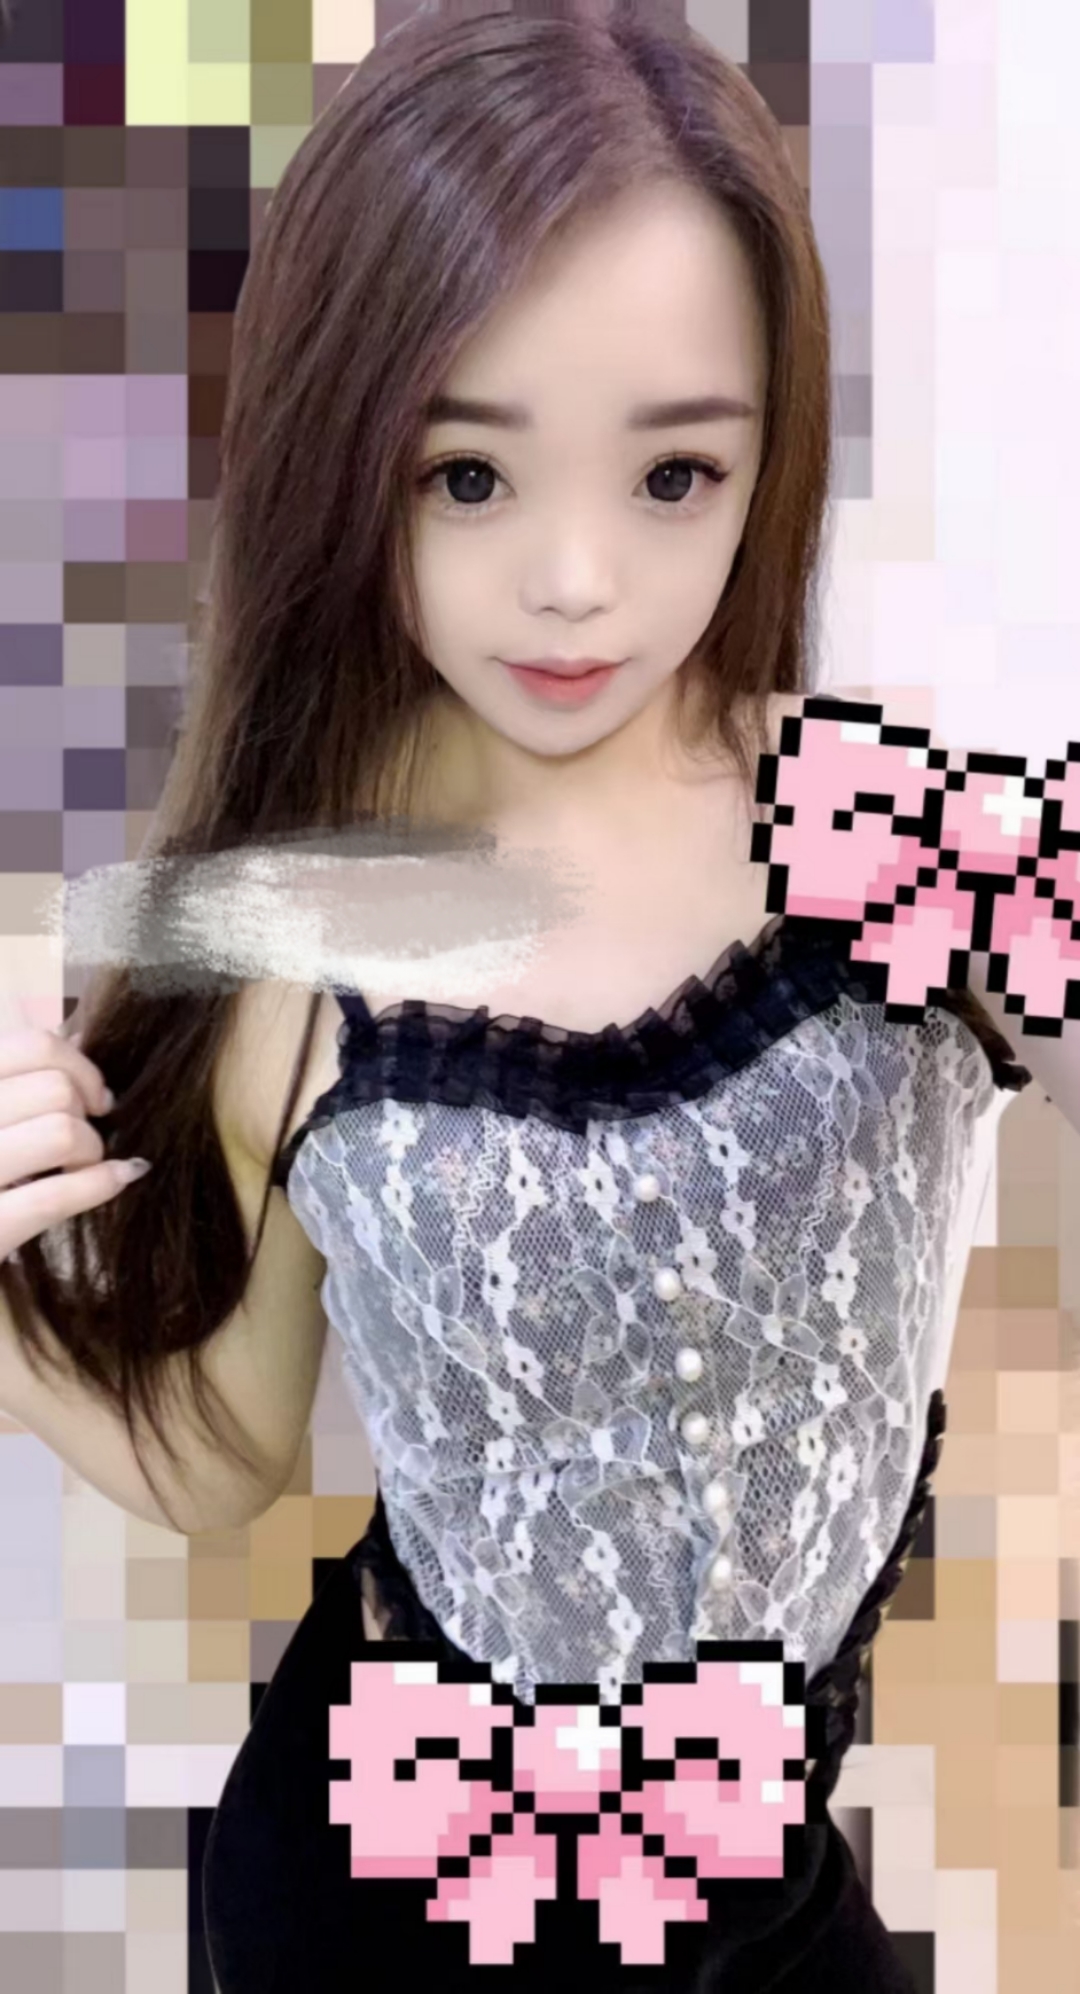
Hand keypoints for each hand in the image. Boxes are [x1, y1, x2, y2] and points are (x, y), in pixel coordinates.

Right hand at [0, 1027, 150, 1263]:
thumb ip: (18, 1076)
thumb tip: (77, 1034)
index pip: (34, 1045)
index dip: (80, 1066)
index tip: (94, 1096)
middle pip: (57, 1088)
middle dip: (86, 1114)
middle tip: (83, 1140)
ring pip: (62, 1132)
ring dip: (90, 1150)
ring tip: (82, 1165)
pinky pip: (54, 1196)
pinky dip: (100, 1183)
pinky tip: (119, 1178)